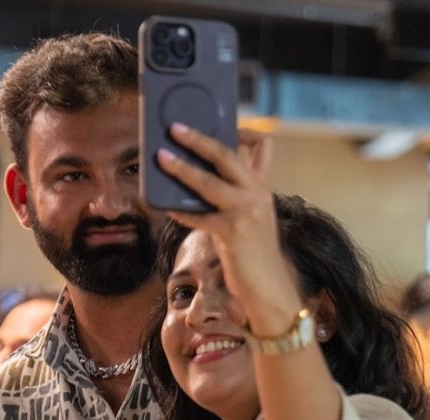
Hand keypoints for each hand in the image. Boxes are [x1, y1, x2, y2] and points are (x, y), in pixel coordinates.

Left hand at [157, 125, 299, 330]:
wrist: (268, 286)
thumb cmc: (253, 254)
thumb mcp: (251, 218)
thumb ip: (234, 197)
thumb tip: (198, 183)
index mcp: (263, 187)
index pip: (261, 147)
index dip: (243, 131)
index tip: (222, 123)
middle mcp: (257, 194)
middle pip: (227, 155)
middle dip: (198, 140)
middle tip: (175, 129)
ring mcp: (246, 212)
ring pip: (208, 182)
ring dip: (181, 169)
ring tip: (161, 159)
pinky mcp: (231, 233)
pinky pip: (198, 216)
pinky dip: (180, 211)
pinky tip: (166, 207)